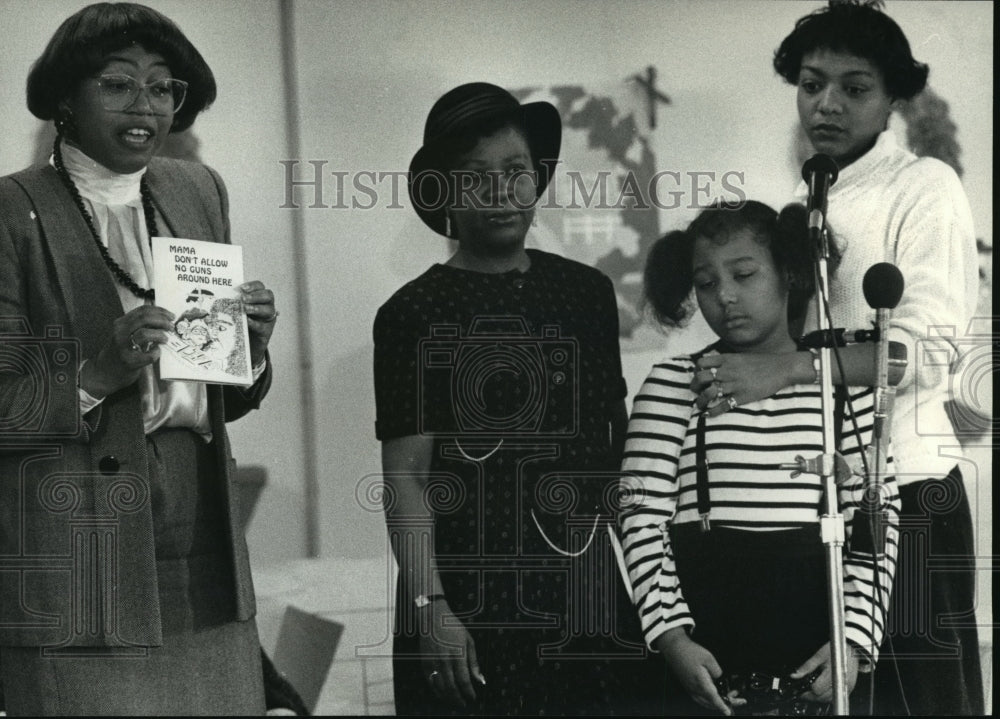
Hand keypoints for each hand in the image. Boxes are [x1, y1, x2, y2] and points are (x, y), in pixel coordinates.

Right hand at [81, 305, 173, 397]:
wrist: (105, 372)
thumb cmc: (120, 352)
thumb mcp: (126, 334)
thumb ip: (140, 327)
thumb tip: (164, 320)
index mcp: (121, 323)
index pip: (142, 311)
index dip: (159, 311)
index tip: (171, 316)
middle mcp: (120, 332)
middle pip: (144, 319)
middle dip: (162, 321)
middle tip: (171, 327)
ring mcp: (123, 347)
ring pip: (144, 334)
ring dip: (159, 335)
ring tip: (165, 339)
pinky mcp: (129, 362)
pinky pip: (148, 355)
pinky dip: (156, 352)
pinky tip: (157, 352)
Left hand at [240, 280, 276, 366]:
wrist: (247, 343)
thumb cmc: (241, 322)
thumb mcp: (238, 310)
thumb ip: (234, 303)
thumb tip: (217, 295)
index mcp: (260, 298)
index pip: (260, 286)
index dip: (253, 285)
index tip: (242, 288)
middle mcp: (267, 306)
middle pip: (268, 295)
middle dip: (255, 296)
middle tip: (243, 298)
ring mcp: (268, 318)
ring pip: (268, 310)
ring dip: (256, 308)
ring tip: (244, 309)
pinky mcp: (266, 331)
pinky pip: (261, 325)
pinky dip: (254, 323)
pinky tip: (246, 321)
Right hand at [419, 600, 484, 707]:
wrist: (432, 617)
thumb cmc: (453, 627)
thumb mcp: (468, 641)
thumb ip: (474, 662)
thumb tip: (480, 680)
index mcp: (458, 654)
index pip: (464, 680)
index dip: (469, 692)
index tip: (473, 698)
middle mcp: (444, 660)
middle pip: (452, 687)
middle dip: (459, 699)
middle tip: (463, 704)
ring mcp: (433, 662)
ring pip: (440, 687)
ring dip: (448, 698)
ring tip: (454, 701)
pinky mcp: (424, 663)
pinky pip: (430, 682)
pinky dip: (436, 691)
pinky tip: (442, 694)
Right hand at [656, 628, 742, 714]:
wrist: (674, 648)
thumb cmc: (688, 651)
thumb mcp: (708, 657)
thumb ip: (717, 670)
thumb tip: (720, 678)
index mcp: (700, 682)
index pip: (714, 699)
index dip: (722, 706)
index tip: (728, 712)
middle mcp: (694, 688)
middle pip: (711, 703)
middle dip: (725, 703)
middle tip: (737, 700)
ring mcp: (690, 689)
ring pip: (705, 703)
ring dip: (717, 703)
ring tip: (728, 697)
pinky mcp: (688, 687)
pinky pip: (700, 699)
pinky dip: (709, 701)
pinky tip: (714, 697)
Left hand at [691, 351, 806, 416]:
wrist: (781, 368)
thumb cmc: (762, 362)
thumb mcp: (740, 357)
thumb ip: (726, 361)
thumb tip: (713, 366)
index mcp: (726, 360)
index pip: (701, 363)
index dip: (696, 370)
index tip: (698, 376)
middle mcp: (727, 371)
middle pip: (700, 378)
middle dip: (694, 386)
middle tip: (695, 391)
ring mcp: (734, 384)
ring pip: (708, 393)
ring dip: (700, 401)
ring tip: (699, 405)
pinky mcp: (742, 396)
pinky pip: (723, 406)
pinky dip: (713, 412)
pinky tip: (708, 415)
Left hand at [791, 641, 858, 702]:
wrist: (851, 649)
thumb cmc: (835, 650)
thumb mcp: (819, 656)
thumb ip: (807, 667)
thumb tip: (795, 675)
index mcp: (831, 674)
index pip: (817, 690)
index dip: (807, 691)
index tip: (801, 691)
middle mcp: (840, 683)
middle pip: (823, 697)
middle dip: (812, 696)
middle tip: (805, 692)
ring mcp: (845, 687)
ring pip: (829, 700)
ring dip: (820, 698)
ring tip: (813, 691)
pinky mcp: (848, 688)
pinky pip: (836, 697)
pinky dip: (828, 696)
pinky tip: (823, 690)